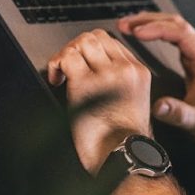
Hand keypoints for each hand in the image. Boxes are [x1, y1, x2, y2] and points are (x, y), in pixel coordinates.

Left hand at [48, 29, 151, 174]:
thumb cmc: (123, 141)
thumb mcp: (131, 103)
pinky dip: (56, 65)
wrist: (123, 157)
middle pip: (96, 36)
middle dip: (76, 47)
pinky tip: (57, 80)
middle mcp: (125, 69)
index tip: (81, 66)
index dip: (90, 50)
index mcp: (138, 72)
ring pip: (82, 42)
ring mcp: (107, 75)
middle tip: (68, 68)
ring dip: (66, 54)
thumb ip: (118, 82)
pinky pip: (67, 58)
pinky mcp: (87, 85)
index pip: (111, 42)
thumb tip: (92, 67)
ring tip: (62, 73)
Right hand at [117, 12, 194, 151]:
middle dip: (149, 21)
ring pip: (175, 27)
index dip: (158, 29)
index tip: (136, 33)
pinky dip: (156, 31)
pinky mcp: (193, 58)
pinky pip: (174, 36)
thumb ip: (178, 114)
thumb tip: (158, 106)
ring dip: (151, 23)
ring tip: (127, 26)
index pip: (182, 34)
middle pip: (177, 24)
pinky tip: (142, 33)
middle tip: (124, 24)